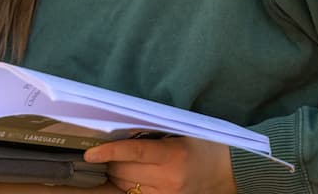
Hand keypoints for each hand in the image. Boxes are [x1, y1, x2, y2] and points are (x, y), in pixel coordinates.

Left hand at [84, 137, 234, 193]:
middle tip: (108, 151)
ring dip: (116, 174)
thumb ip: (149, 132)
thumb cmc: (200, 145)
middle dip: (110, 161)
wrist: (226, 171)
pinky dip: (127, 185)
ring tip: (120, 162)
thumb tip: (115, 131)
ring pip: (126, 185)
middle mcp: (169, 179)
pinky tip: (131, 176)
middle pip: (124, 171)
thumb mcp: (177, 132)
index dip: (108, 152)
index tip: (90, 153)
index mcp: (172, 155)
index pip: (133, 153)